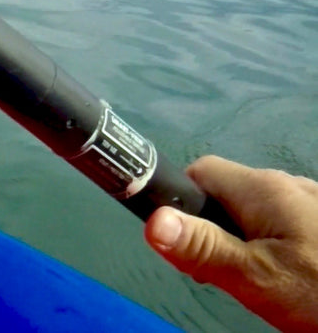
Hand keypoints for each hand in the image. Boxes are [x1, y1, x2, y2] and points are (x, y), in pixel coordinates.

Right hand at [145, 156, 317, 332]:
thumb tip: (151, 221)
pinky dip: (285, 243)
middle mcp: (289, 183)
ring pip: (263, 210)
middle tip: (232, 274)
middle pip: (231, 192)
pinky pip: (292, 222)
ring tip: (269, 280)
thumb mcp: (256, 278)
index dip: (184, 203)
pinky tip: (299, 276)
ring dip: (254, 238)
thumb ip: (203, 248)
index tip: (190, 242)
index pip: (199, 171)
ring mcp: (314, 200)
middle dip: (221, 227)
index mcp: (263, 188)